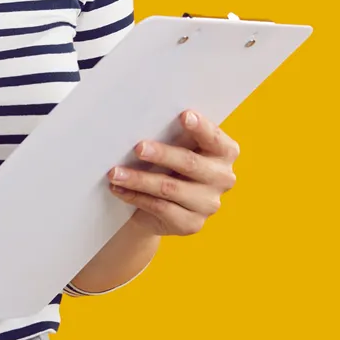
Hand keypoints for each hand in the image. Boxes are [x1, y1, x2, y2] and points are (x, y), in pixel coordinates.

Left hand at [105, 109, 238, 235]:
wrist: (161, 206)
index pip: (214, 138)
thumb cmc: (169, 163)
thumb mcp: (176, 146)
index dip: (200, 127)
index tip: (184, 115)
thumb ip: (173, 134)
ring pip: (169, 188)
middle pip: (190, 163)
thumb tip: (145, 119)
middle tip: (138, 148)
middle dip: (162, 154)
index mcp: (224, 152)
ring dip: (138, 179)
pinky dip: (135, 196)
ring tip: (115, 173)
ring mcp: (209, 204)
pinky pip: (160, 208)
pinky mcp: (192, 223)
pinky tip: (118, 189)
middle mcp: (223, 178)